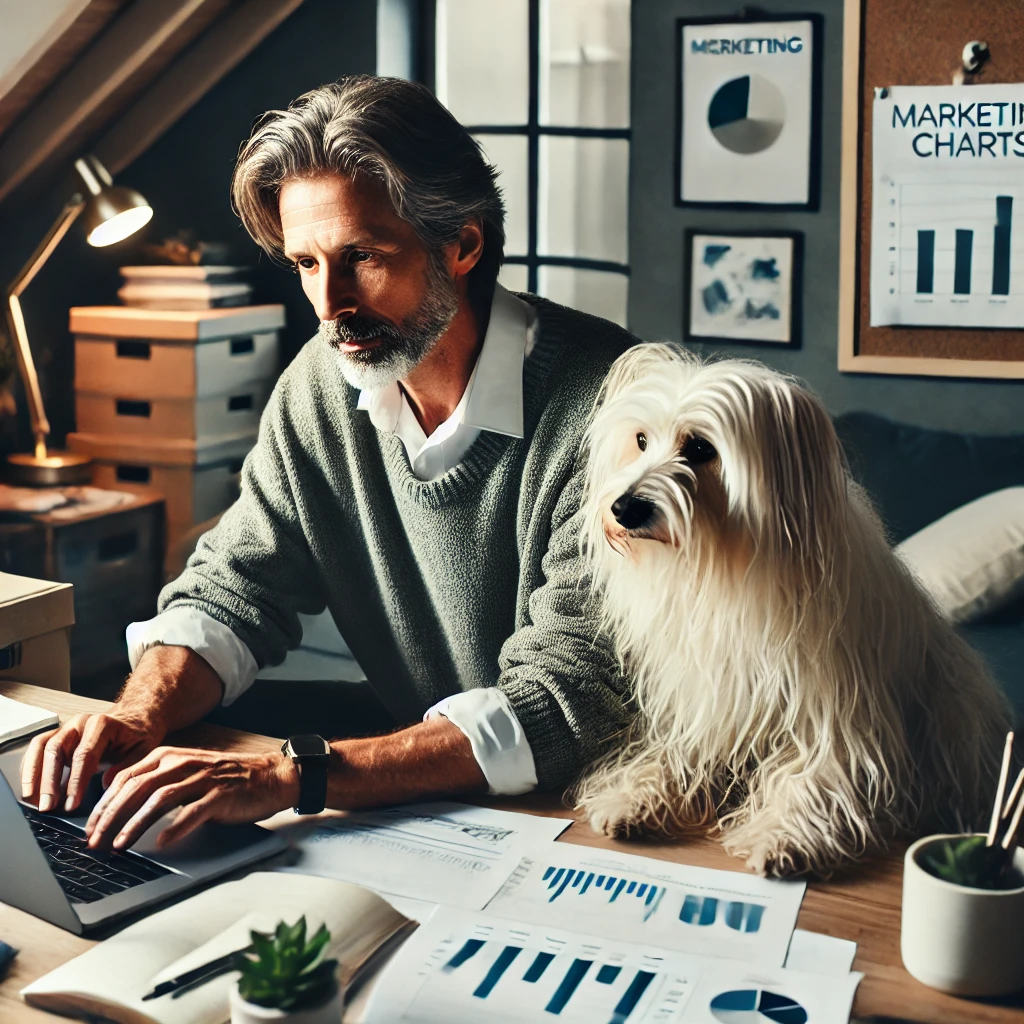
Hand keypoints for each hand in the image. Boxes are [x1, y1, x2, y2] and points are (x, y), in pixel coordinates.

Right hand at [20, 708, 164, 814]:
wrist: (134, 721)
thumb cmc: (138, 737)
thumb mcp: (143, 750)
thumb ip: (127, 766)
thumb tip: (106, 784)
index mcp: (103, 724)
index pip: (84, 754)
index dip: (76, 781)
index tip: (72, 804)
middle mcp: (80, 722)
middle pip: (56, 749)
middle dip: (49, 781)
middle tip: (47, 807)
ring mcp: (66, 727)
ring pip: (41, 747)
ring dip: (33, 775)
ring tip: (32, 801)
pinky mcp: (57, 735)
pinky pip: (37, 749)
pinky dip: (30, 769)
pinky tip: (30, 790)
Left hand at [84, 747, 299, 850]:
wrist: (269, 776)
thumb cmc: (227, 778)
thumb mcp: (188, 772)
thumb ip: (158, 782)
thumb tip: (120, 805)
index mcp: (171, 756)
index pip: (127, 777)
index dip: (104, 803)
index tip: (90, 826)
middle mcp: (184, 763)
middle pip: (137, 787)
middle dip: (111, 816)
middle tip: (94, 841)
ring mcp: (203, 778)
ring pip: (160, 798)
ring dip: (134, 823)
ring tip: (119, 844)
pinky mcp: (221, 795)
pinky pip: (193, 811)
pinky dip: (175, 827)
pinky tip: (161, 842)